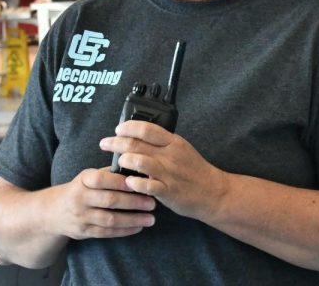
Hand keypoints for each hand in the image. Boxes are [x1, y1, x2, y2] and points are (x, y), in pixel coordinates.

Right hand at [44, 167, 155, 239]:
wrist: (53, 212)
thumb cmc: (81, 189)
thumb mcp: (88, 176)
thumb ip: (110, 173)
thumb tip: (137, 168)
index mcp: (83, 180)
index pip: (102, 179)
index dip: (121, 182)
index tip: (140, 182)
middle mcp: (80, 198)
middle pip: (109, 200)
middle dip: (133, 202)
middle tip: (152, 202)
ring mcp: (81, 217)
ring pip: (110, 219)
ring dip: (132, 219)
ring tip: (151, 218)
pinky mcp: (84, 232)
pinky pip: (106, 232)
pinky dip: (124, 231)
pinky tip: (139, 227)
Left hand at [100, 121, 228, 220]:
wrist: (213, 192)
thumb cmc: (195, 170)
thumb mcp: (182, 149)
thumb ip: (162, 143)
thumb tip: (139, 137)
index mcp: (173, 142)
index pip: (146, 128)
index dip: (128, 127)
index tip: (118, 129)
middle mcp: (170, 155)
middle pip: (137, 143)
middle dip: (116, 142)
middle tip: (105, 143)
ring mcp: (169, 173)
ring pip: (139, 161)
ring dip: (124, 160)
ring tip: (118, 161)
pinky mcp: (168, 191)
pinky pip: (147, 185)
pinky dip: (134, 182)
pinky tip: (127, 182)